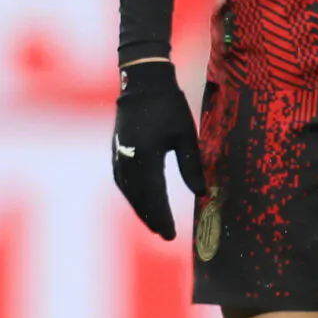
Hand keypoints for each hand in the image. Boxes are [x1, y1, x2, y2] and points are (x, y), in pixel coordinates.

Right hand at [112, 60, 201, 239]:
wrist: (141, 82)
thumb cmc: (168, 106)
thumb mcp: (186, 135)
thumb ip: (192, 166)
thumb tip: (202, 193)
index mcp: (146, 157)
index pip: (155, 197)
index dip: (163, 218)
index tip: (170, 235)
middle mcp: (128, 160)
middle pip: (139, 199)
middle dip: (152, 218)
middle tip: (164, 234)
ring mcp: (118, 156)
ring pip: (129, 192)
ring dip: (141, 209)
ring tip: (154, 223)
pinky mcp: (116, 151)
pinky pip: (122, 182)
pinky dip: (133, 196)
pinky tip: (141, 202)